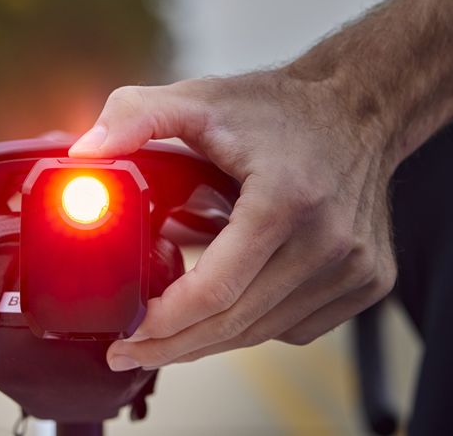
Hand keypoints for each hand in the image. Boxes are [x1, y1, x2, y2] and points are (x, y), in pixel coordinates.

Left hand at [69, 71, 397, 370]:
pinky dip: (256, 326)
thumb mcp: (200, 99)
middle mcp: (328, 241)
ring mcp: (354, 267)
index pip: (216, 289)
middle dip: (175, 347)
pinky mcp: (368, 282)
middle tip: (131, 353)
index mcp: (284, 200)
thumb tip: (84, 152)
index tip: (125, 336)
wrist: (358, 109)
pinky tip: (229, 307)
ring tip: (169, 335)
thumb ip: (135, 116)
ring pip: (266, 332)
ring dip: (213, 340)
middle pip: (238, 323)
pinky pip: (298, 326)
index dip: (164, 322)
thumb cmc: (278, 107)